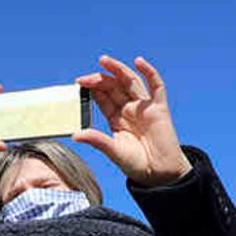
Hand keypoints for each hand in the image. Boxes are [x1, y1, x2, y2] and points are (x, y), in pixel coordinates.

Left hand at [74, 55, 191, 187]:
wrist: (160, 174)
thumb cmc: (137, 164)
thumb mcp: (114, 152)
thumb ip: (98, 141)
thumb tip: (76, 135)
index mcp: (116, 119)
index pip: (102, 98)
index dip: (92, 89)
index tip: (78, 83)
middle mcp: (129, 110)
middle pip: (113, 87)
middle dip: (100, 79)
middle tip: (86, 77)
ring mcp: (144, 107)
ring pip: (130, 82)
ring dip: (118, 70)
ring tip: (104, 61)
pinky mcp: (159, 108)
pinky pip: (156, 86)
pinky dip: (149, 72)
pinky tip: (139, 61)